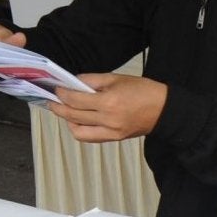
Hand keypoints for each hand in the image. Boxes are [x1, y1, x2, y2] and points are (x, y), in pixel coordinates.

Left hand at [47, 73, 168, 142]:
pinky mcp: (114, 138)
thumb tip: (75, 82)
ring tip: (65, 112)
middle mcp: (108, 119)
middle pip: (74, 116)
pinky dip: (80, 130)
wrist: (163, 109)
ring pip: (79, 132)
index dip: (63, 94)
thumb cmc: (143, 91)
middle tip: (53, 101)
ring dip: (68, 122)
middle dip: (59, 108)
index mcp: (109, 102)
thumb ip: (93, 80)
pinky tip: (79, 121)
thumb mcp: (117, 78)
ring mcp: (111, 132)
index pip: (76, 99)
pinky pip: (90, 138)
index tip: (57, 89)